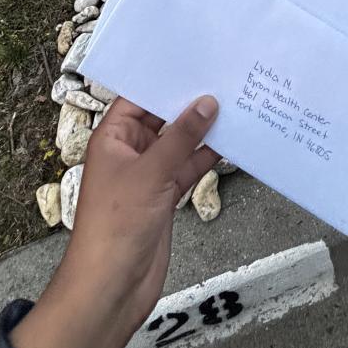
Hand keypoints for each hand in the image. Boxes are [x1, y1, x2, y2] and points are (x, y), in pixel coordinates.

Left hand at [11, 96, 219, 347]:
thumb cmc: (115, 227)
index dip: (164, 80)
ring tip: (236, 103)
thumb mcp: (149, 174)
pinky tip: (232, 141)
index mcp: (111, 138)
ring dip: (203, 130)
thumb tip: (207, 103)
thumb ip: (180, 138)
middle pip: (161, 119)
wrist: (112, 287)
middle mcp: (129, 152)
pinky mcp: (165, 197)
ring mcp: (148, 175)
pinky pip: (188, 168)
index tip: (195, 61)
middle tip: (224, 77)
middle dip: (190, 103)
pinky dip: (206, 157)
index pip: (138, 98)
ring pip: (179, 144)